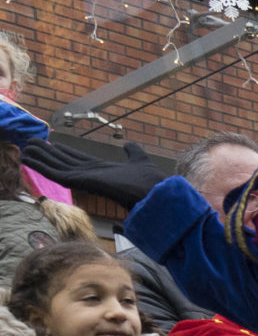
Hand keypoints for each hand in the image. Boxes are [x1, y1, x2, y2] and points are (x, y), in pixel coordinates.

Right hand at [21, 140, 168, 207]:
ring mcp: (84, 179)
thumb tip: (128, 144)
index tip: (52, 144)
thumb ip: (133, 151)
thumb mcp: (139, 159)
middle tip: (30, 144)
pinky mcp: (81, 182)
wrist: (154, 192)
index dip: (64, 152)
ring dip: (40, 159)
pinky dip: (43, 168)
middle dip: (47, 154)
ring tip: (25, 150)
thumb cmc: (149, 180)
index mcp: (100, 170)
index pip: (77, 159)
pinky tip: (30, 160)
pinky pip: (57, 175)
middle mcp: (90, 174)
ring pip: (56, 168)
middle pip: (63, 162)